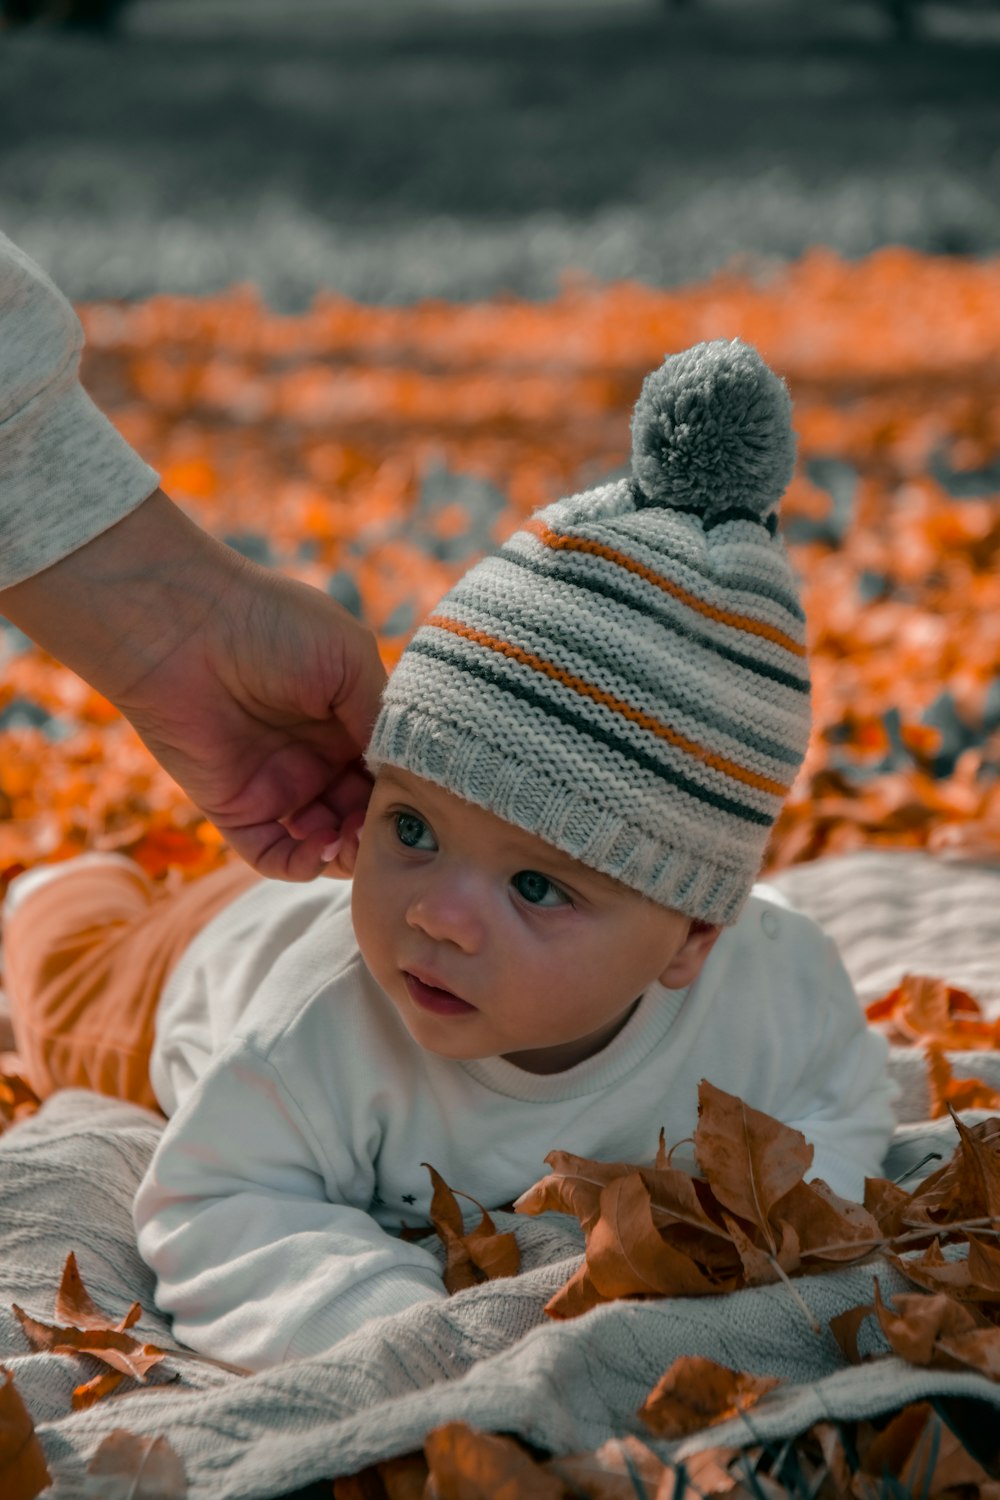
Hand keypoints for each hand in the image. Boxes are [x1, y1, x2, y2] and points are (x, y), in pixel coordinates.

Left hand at [0, 491, 386, 879]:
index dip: (407, 792)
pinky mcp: (235, 809)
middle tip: (389, 829)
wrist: (183, 626)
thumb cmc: (271, 626)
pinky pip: (273, 855)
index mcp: (347, 720)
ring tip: (351, 836)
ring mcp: (277, 785)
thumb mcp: (349, 659)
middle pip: (362, 814)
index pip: (389, 773)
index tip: (423, 801)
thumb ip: (383, 717)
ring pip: (325, 842)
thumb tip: (404, 771)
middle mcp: (316, 757)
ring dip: (347, 851)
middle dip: (379, 829)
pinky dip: (301, 865)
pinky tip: (320, 847)